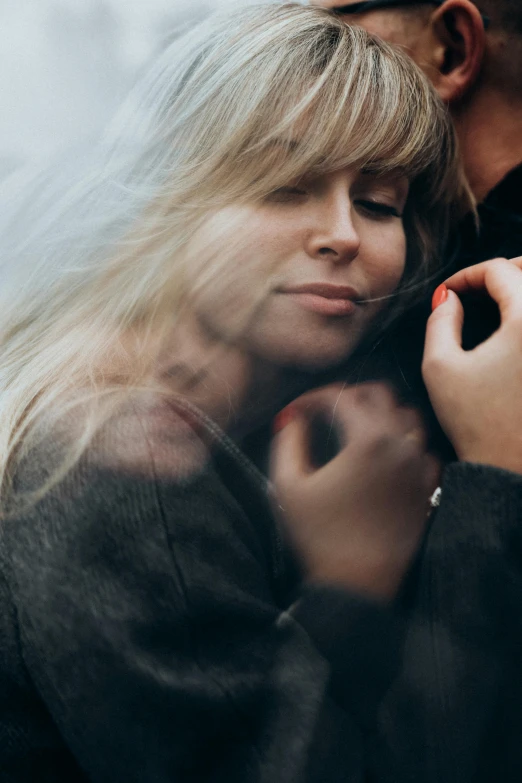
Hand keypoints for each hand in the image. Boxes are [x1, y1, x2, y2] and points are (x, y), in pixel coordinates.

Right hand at [270, 383, 439, 600]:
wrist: (356, 585)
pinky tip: (383, 457)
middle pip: (381, 394)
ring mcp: (419, 467)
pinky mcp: (427, 489)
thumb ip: (289, 440)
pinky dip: (403, 443)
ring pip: (408, 417)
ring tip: (355, 427)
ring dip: (381, 414)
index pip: (341, 395)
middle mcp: (401, 445)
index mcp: (367, 439)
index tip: (295, 413)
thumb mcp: (288, 485)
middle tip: (325, 412)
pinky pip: (423, 450)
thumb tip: (292, 418)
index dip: (312, 398)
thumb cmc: (318, 536)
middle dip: (348, 395)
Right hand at [423, 257, 521, 473]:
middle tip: (479, 285)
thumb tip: (449, 298)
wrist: (510, 468)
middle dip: (505, 271)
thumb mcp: (440, 367)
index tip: (450, 292)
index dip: (468, 275)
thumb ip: (441, 321)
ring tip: (502, 296)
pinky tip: (517, 328)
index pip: (500, 271)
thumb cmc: (477, 423)